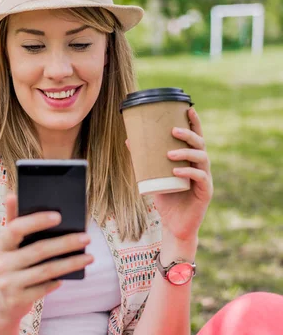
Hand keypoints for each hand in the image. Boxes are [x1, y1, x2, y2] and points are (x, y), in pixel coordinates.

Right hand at [0, 194, 92, 323]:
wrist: (0, 305)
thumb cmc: (11, 266)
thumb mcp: (8, 246)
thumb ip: (14, 221)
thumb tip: (13, 194)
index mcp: (0, 244)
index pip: (16, 228)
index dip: (37, 221)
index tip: (59, 216)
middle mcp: (1, 263)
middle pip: (38, 250)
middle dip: (65, 243)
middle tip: (87, 237)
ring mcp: (8, 283)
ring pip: (46, 271)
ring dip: (70, 263)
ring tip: (89, 257)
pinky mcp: (17, 300)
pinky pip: (44, 288)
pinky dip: (58, 281)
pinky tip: (71, 275)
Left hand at [125, 107, 212, 241]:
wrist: (175, 226)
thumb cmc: (166, 200)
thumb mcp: (153, 176)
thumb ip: (144, 160)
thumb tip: (128, 140)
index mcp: (192, 160)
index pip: (196, 137)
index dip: (195, 123)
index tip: (188, 108)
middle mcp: (201, 166)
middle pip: (200, 144)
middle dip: (188, 134)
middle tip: (173, 130)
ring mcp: (206, 179)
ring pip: (201, 158)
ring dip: (185, 153)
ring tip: (169, 153)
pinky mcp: (206, 192)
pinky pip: (200, 178)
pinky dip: (188, 172)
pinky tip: (177, 170)